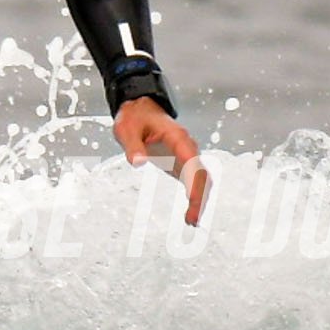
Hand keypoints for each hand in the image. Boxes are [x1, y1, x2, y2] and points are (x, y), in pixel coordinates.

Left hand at [115, 96, 208, 225]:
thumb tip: (138, 162)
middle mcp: (187, 147)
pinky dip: (195, 197)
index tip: (193, 200)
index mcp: (177, 137)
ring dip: (200, 200)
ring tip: (192, 221)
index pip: (192, 161)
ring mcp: (186, 156)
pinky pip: (194, 181)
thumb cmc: (136, 118)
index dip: (195, 182)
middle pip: (202, 174)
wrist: (141, 109)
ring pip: (202, 180)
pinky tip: (190, 213)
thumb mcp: (127, 130)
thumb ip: (133, 146)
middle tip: (192, 219)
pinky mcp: (181, 163)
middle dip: (200, 197)